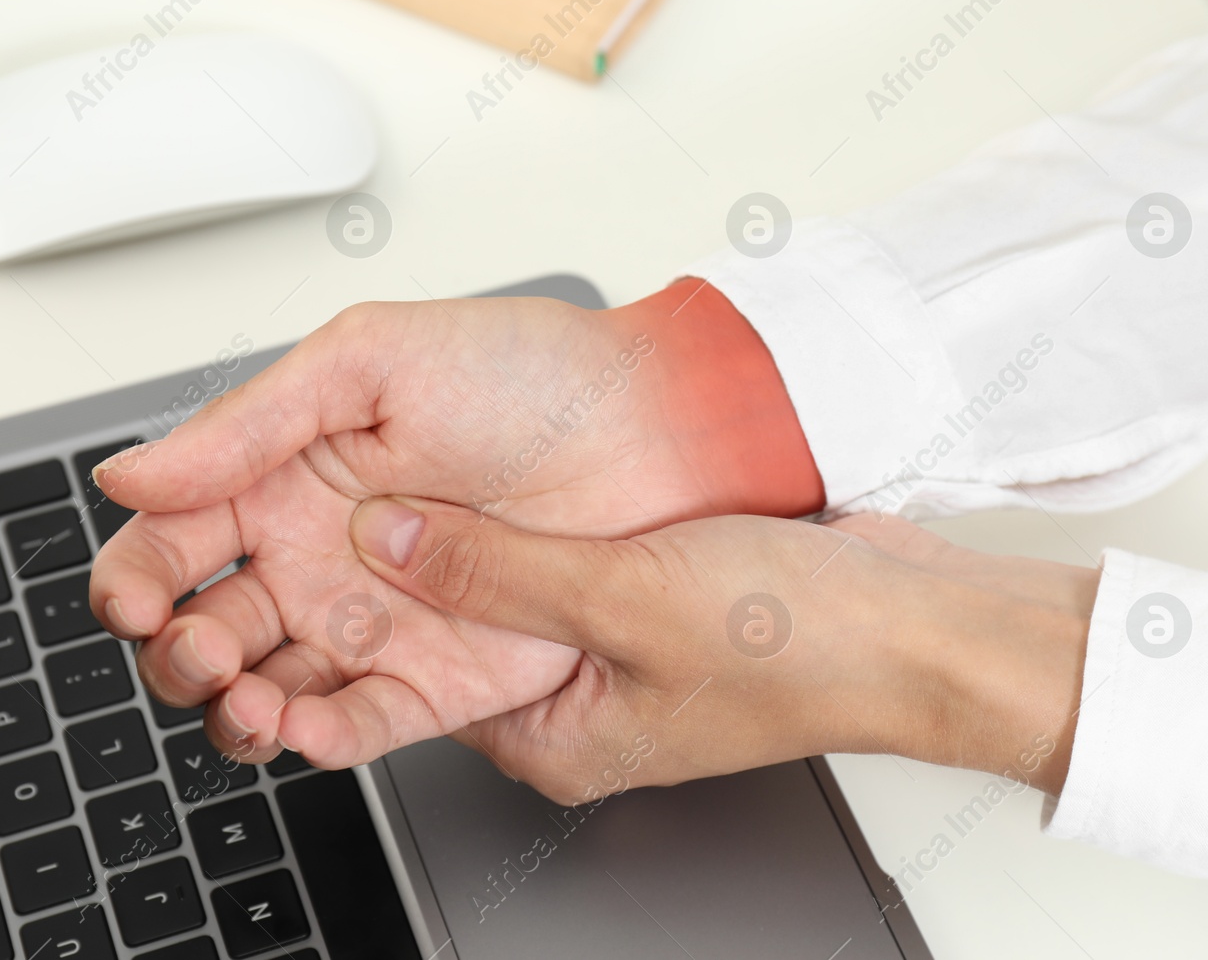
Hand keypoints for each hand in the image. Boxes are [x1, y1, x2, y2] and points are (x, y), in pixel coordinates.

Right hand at [87, 286, 819, 762]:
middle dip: (179, 654)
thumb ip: (247, 423)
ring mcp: (373, 623)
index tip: (138, 595)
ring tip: (250, 692)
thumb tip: (130, 474)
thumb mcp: (369, 362)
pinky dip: (317, 736)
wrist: (650, 432)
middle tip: (199, 644)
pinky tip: (302, 721)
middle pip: (203, 632)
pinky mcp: (439, 678)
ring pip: (265, 693)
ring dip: (234, 710)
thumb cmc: (528, 373)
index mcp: (284, 479)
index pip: (174, 543)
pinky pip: (359, 724)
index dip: (137, 578)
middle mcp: (317, 559)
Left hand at [345, 497, 1096, 801]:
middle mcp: (570, 700)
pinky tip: (479, 468)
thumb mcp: (626, 599)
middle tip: (322, 511)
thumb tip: (389, 540)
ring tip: (380, 480)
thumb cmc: (804, 646)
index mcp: (554, 739)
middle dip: (383, 582)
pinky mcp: (637, 593)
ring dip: (447, 538)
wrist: (919, 619)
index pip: (408, 695)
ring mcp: (605, 647)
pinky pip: (546, 553)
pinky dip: (513, 519)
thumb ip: (497, 572)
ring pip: (493, 586)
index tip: (288, 573)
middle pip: (443, 639)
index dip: (341, 639)